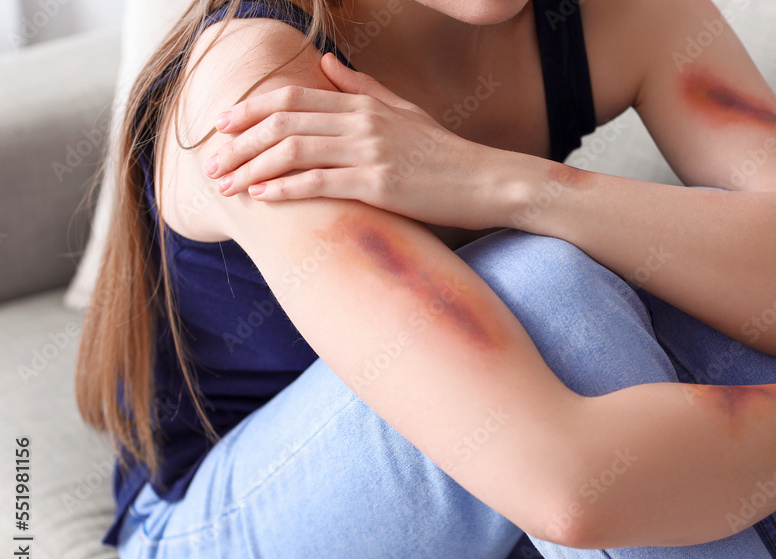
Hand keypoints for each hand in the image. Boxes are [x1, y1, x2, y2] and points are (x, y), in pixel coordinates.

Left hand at [205, 52, 505, 229]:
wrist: (485, 180)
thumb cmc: (444, 152)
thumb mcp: (403, 111)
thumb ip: (362, 88)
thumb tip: (329, 64)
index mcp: (362, 104)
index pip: (292, 97)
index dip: (251, 108)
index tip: (221, 123)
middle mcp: (360, 122)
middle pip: (283, 122)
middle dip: (239, 142)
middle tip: (210, 162)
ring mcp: (368, 151)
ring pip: (293, 151)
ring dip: (252, 169)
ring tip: (226, 186)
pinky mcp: (378, 183)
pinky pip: (319, 182)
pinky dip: (284, 189)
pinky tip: (262, 197)